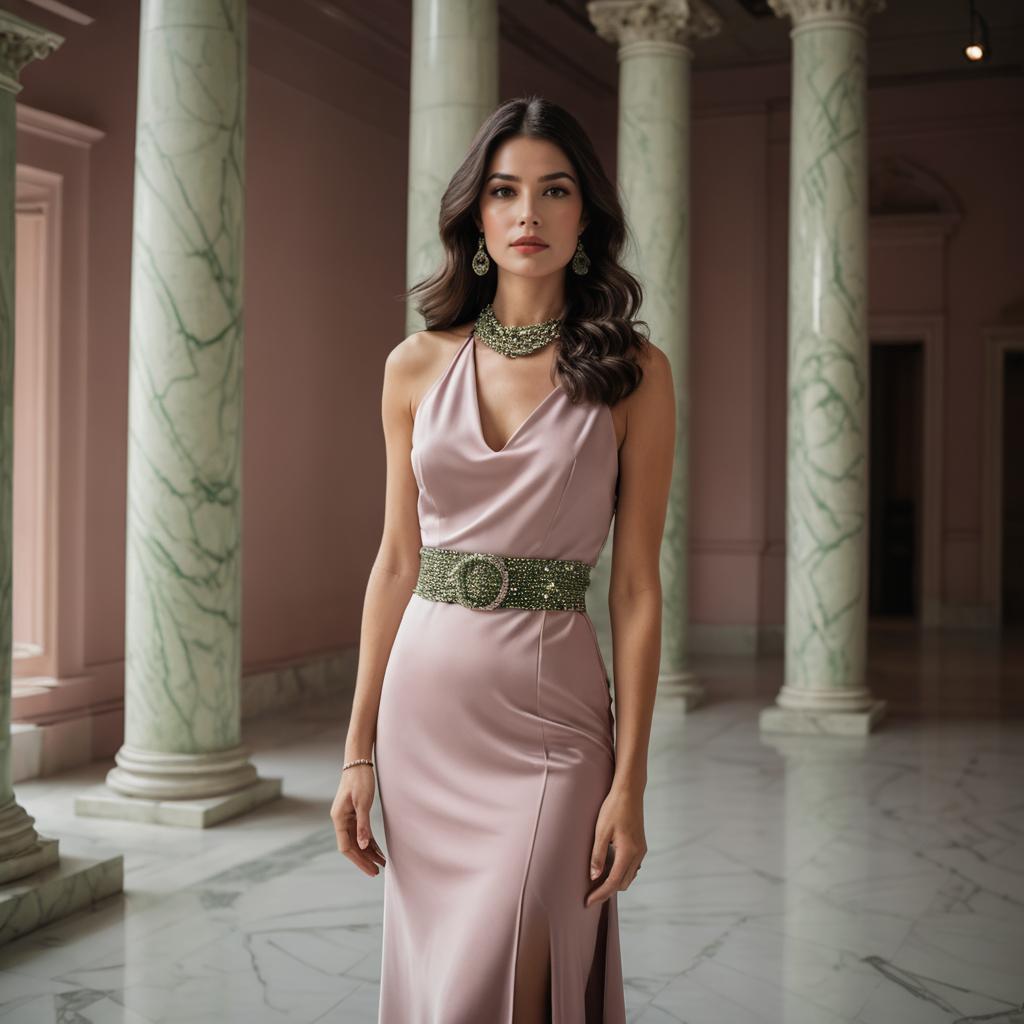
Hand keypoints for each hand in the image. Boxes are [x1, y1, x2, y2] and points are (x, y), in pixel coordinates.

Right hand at [330, 765, 386, 876]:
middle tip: (377, 871)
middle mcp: (341, 820)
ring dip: (368, 852)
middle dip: (364, 859)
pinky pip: (360, 832)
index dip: (358, 860)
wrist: (358, 763)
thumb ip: (363, 825)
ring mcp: (347, 817)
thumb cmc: (360, 780)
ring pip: (357, 840)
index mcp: (339, 819)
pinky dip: (369, 841)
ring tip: (381, 862)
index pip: (346, 847)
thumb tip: (364, 845)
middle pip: (351, 846)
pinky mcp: (354, 813)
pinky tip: (377, 849)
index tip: (371, 869)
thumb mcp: (363, 802)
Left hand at [585, 785, 645, 907]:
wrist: (630, 791)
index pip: (613, 882)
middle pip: (623, 883)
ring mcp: (641, 850)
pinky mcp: (640, 845)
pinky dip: (621, 872)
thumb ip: (598, 855)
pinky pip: (632, 866)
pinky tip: (609, 867)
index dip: (600, 894)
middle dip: (607, 890)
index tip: (587, 902)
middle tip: (590, 892)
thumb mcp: (601, 831)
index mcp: (628, 852)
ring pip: (629, 876)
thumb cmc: (613, 808)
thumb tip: (594, 877)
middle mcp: (638, 854)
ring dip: (615, 881)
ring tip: (597, 881)